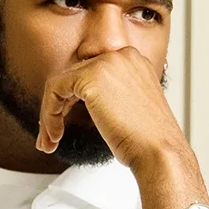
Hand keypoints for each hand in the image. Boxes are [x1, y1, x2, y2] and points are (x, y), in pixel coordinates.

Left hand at [36, 46, 191, 176]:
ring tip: (50, 141)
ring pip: (60, 83)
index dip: (71, 99)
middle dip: (57, 108)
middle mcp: (121, 55)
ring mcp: (107, 63)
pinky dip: (49, 114)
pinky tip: (55, 136)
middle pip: (73, 76)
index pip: (89, 72)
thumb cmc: (147, 141)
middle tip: (51, 136)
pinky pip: (54, 90)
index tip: (63, 122)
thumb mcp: (128, 108)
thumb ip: (107, 95)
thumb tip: (74, 99)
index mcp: (133, 61)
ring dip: (50, 114)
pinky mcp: (90, 77)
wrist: (159, 152)